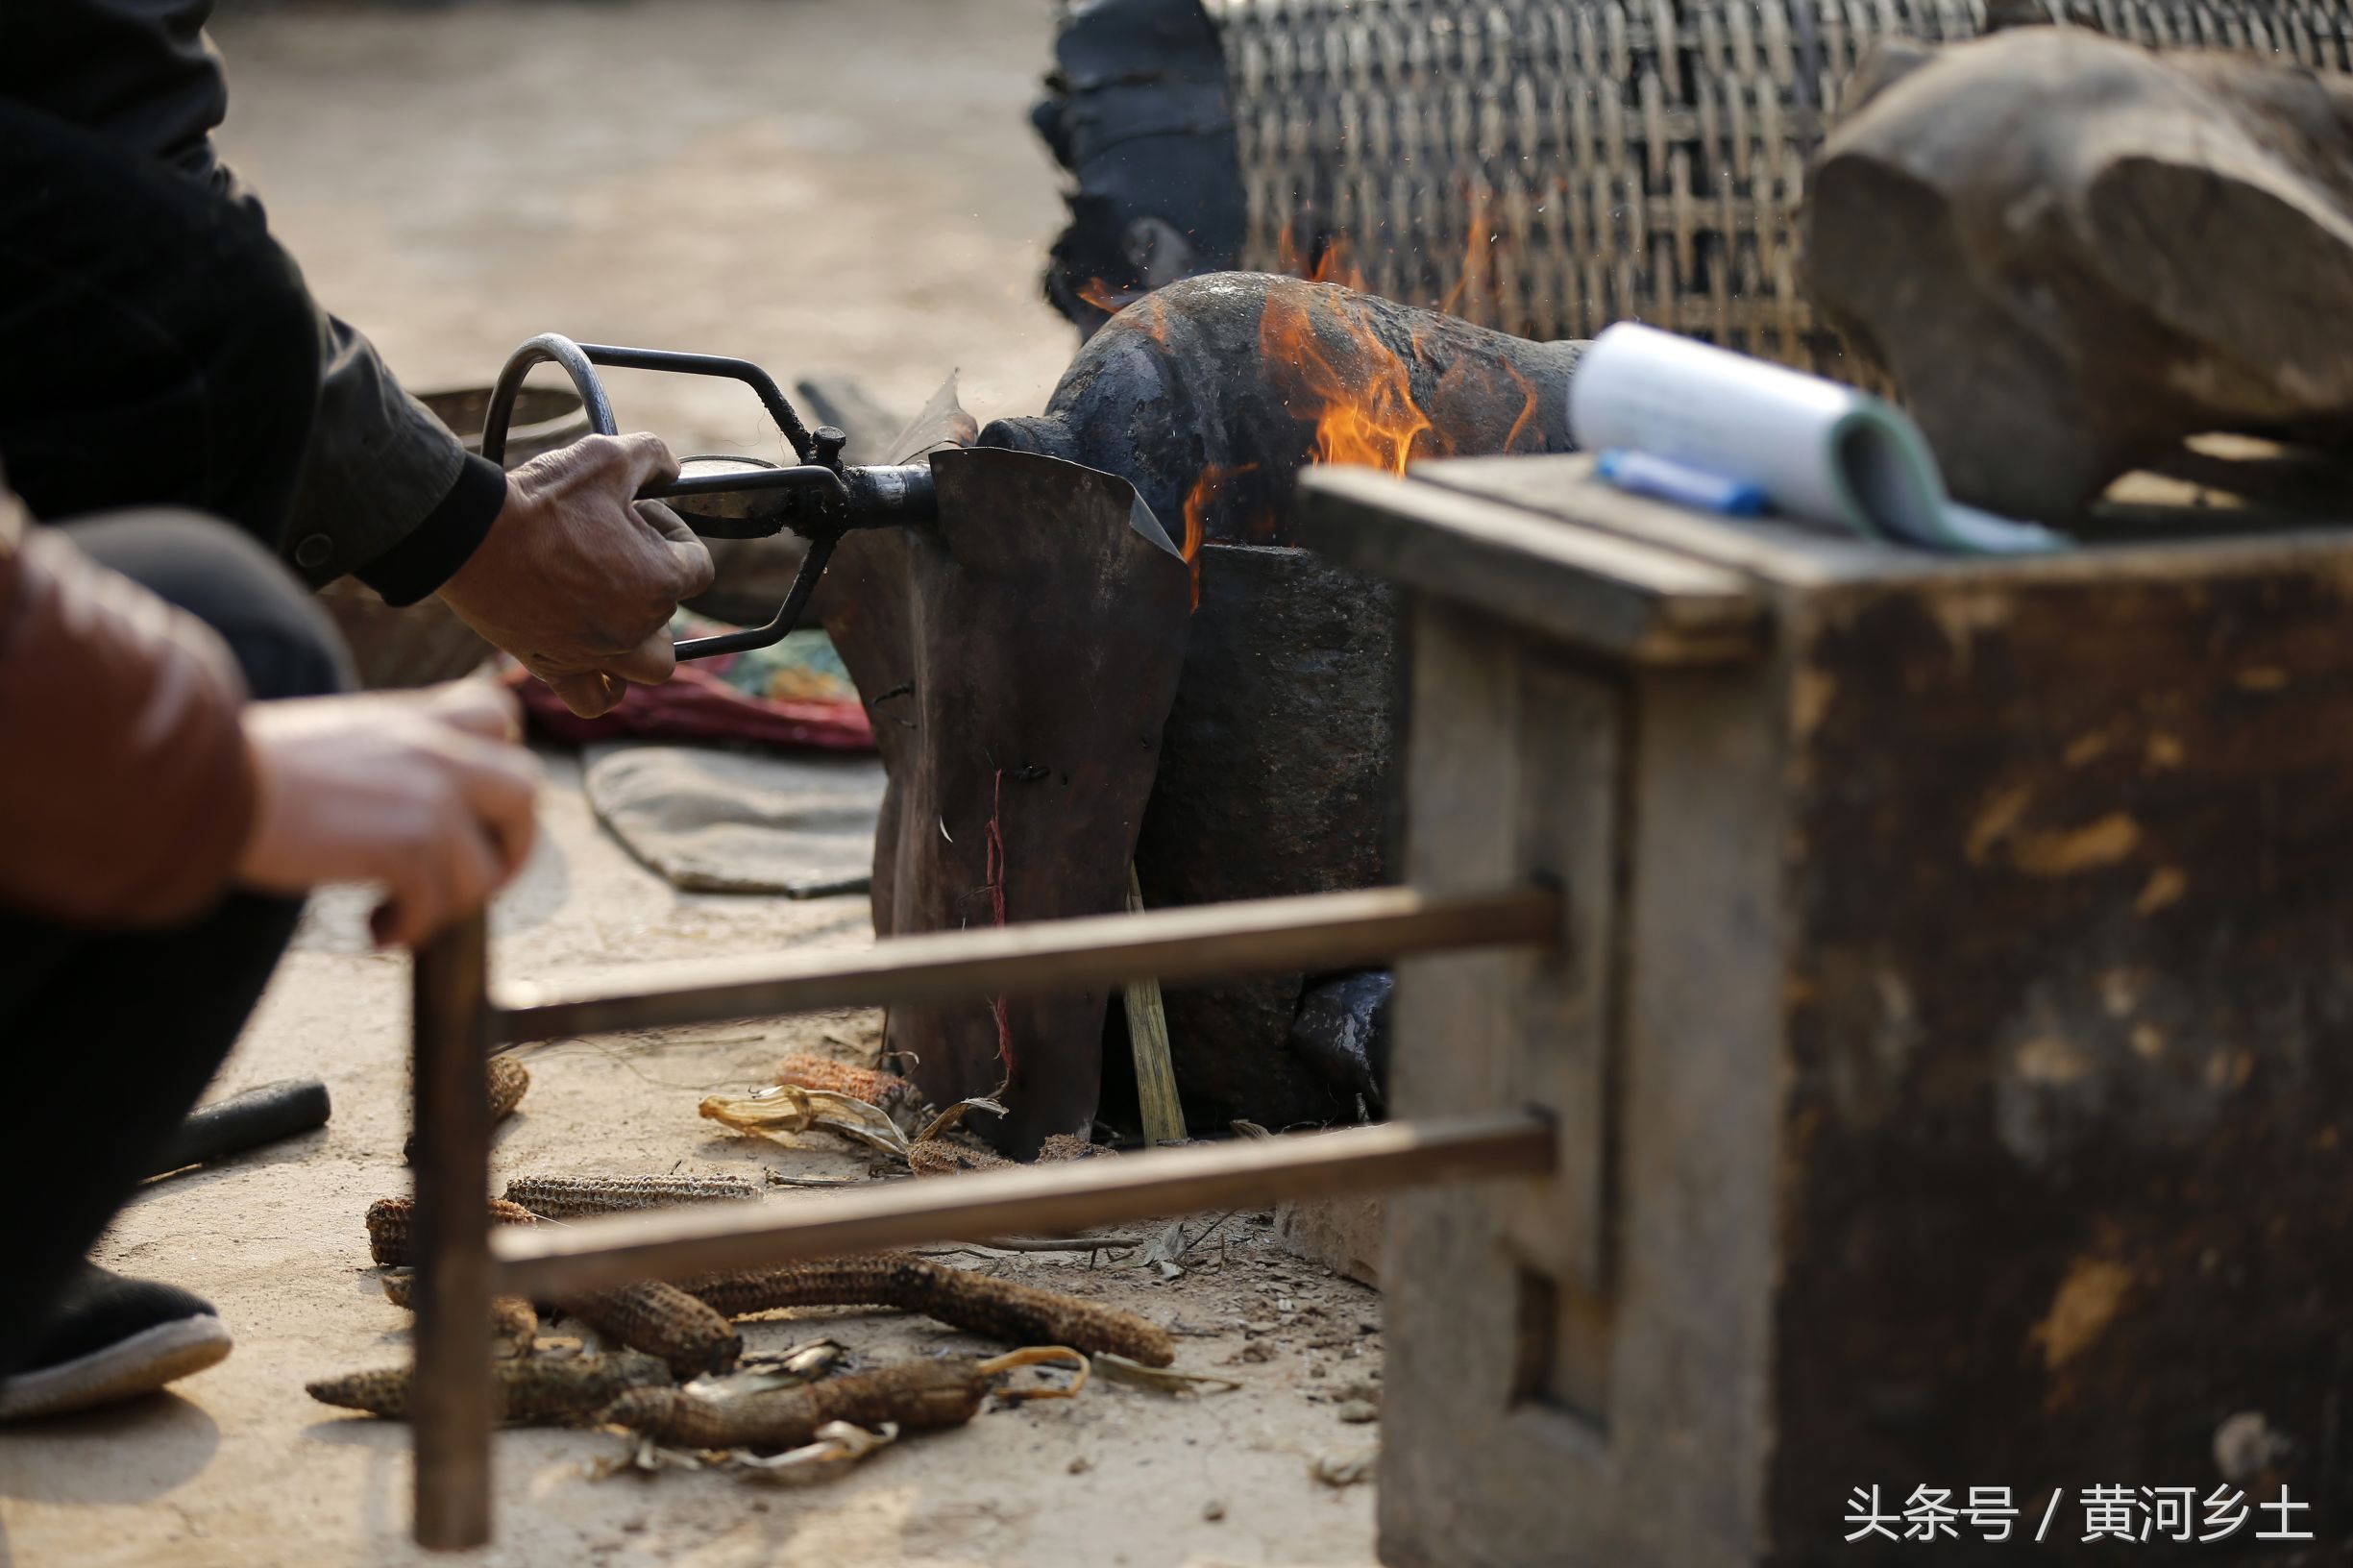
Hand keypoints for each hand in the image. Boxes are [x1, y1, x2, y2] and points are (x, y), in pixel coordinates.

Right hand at [235, 680, 541, 947]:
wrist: (207, 785)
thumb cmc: (253, 771)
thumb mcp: (340, 737)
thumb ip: (392, 754)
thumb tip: (419, 806)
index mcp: (413, 717)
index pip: (498, 715)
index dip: (502, 764)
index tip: (476, 809)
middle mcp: (432, 748)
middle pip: (526, 789)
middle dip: (512, 845)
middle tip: (470, 881)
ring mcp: (426, 795)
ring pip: (484, 867)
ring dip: (447, 906)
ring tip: (395, 913)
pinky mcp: (404, 844)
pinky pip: (438, 904)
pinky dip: (411, 928)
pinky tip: (375, 930)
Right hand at [435, 433, 715, 717]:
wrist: (470, 535)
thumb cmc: (540, 501)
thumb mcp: (607, 457)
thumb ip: (653, 456)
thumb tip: (671, 466)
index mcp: (660, 581)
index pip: (698, 564)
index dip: (673, 532)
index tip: (638, 514)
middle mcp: (636, 628)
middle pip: (674, 617)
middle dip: (655, 585)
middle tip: (615, 555)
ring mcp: (597, 654)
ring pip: (649, 668)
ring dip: (642, 643)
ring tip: (611, 609)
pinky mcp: (556, 669)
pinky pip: (596, 699)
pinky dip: (603, 685)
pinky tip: (593, 656)